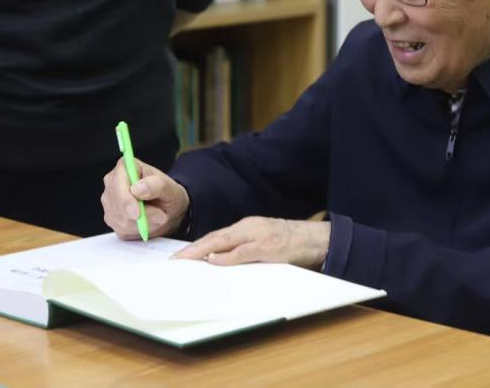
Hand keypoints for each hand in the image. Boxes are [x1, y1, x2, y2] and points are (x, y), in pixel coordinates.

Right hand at [101, 158, 188, 239]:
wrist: (168, 210)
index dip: (125, 199)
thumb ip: (157, 185)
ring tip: (157, 216)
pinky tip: (148, 223)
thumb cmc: (168, 194)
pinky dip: (138, 230)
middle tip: (161, 216)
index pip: (117, 183)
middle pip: (116, 204)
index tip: (137, 213)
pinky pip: (121, 230)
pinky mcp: (111, 218)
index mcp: (125, 167)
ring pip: (119, 220)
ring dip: (142, 223)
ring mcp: (109, 202)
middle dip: (139, 215)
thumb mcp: (171, 188)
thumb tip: (138, 188)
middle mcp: (112, 183)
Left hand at [173, 217, 330, 269]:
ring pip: (224, 242)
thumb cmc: (288, 244)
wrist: (315, 239)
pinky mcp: (268, 246)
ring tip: (186, 260)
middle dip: (192, 249)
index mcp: (245, 227)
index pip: (215, 236)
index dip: (196, 246)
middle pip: (214, 237)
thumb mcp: (261, 244)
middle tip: (174, 260)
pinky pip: (243, 252)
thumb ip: (241, 250)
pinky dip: (228, 257)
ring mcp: (258, 235)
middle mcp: (248, 227)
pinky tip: (215, 261)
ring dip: (203, 251)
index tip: (178, 256)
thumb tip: (217, 262)